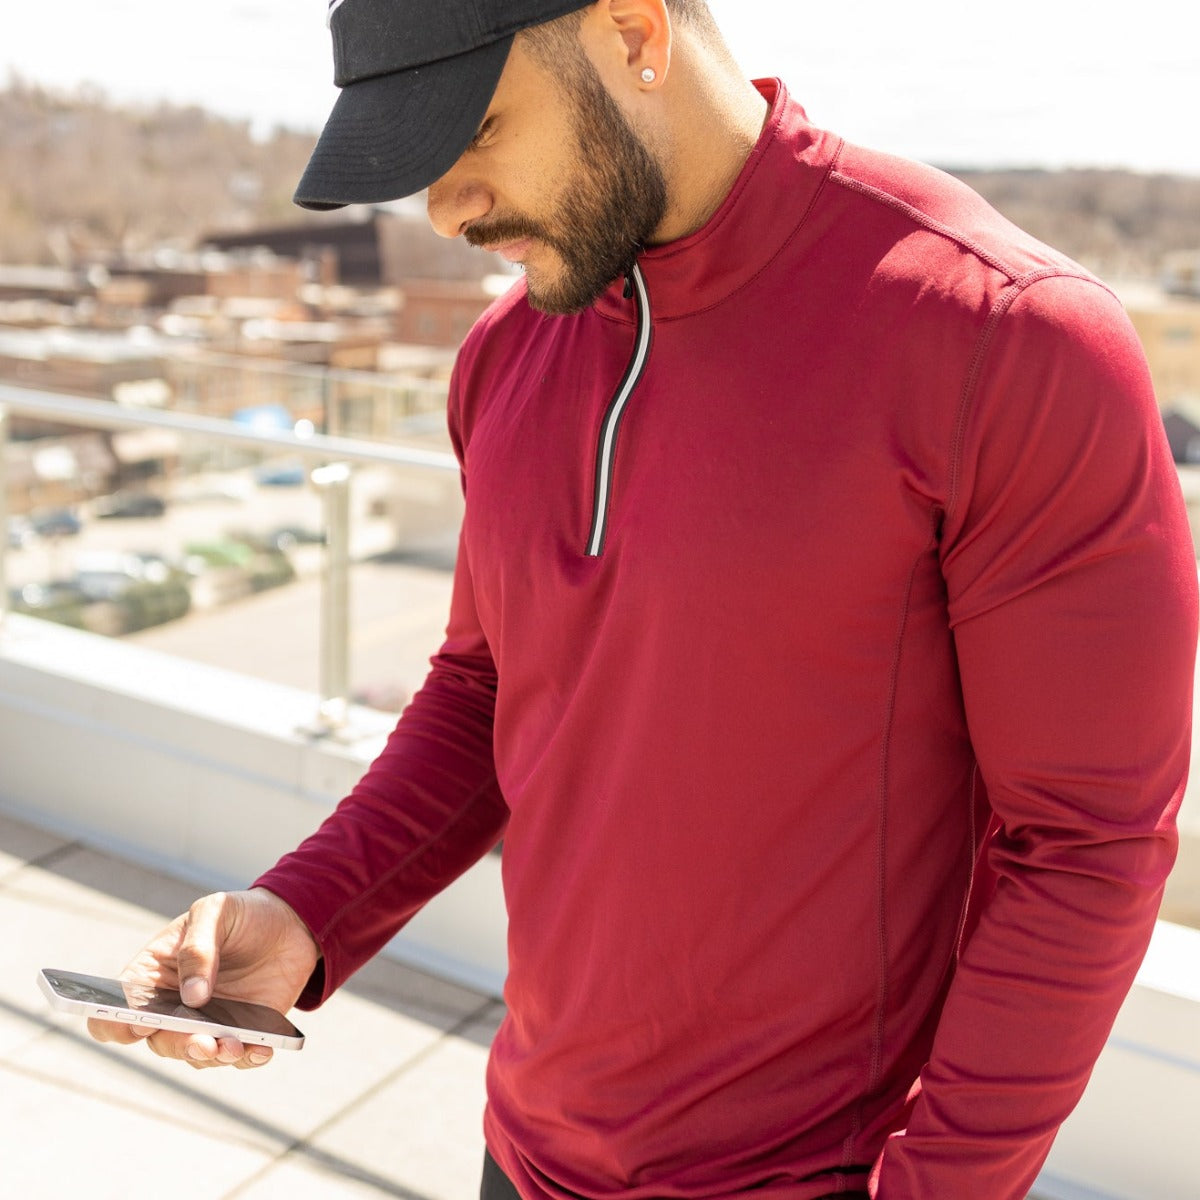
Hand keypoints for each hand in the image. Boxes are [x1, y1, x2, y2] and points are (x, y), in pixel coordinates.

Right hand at [87, 887, 319, 1069]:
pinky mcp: (242, 1031)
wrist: (289, 921)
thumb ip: (197, 949)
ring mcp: (208, 1022)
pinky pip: (238, 1056)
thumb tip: (192, 998)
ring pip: (197, 1054)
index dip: (115, 1023)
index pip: (117, 1009)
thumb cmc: (239, 914)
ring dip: (213, 1056)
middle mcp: (174, 1006)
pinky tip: (260, 1049)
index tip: (137, 1024)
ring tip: (233, 1046)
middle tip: (201, 1041)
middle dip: (178, 1044)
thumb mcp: (215, 912)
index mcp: (153, 975)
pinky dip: (247, 1058)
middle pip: (160, 1040)